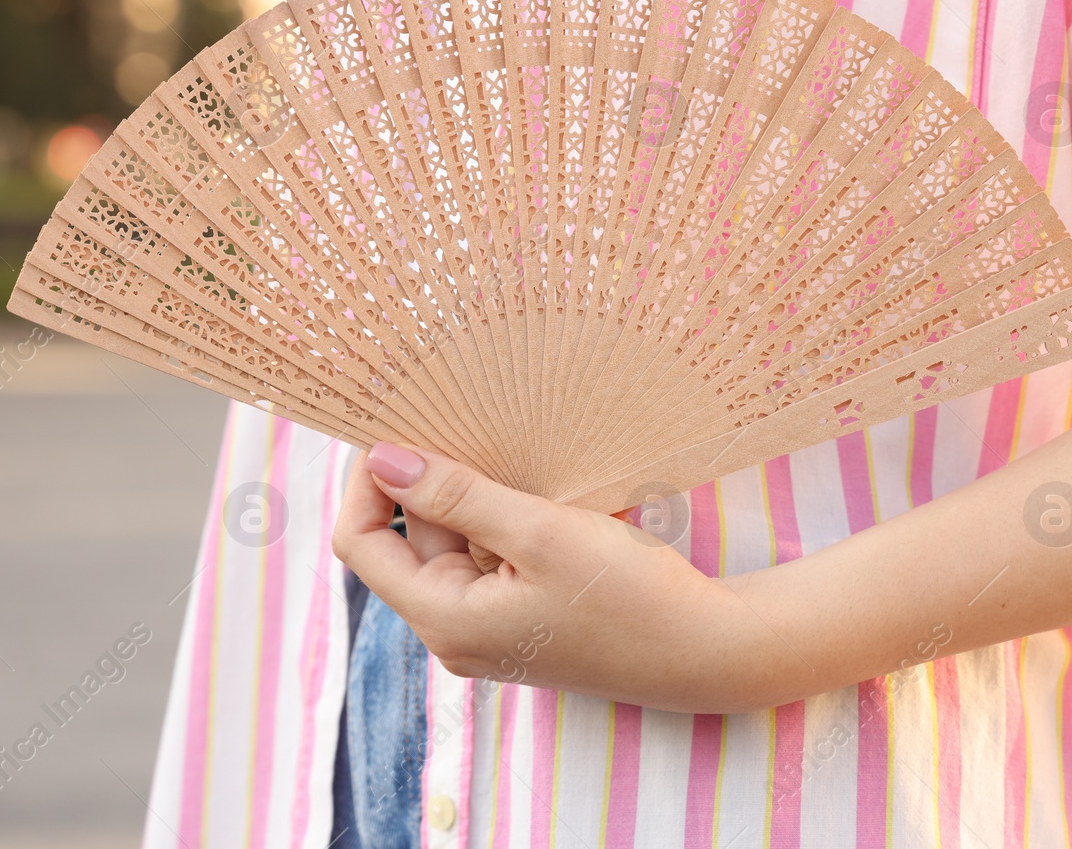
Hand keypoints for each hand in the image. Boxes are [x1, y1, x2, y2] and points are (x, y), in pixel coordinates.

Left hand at [331, 442, 779, 712]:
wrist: (711, 650)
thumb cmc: (630, 598)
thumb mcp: (539, 533)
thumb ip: (456, 495)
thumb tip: (383, 459)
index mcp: (445, 619)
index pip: (361, 544)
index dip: (366, 484)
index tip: (392, 430)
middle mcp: (456, 630)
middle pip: (408, 539)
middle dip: (428, 481)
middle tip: (459, 420)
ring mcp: (490, 625)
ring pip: (454, 541)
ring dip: (472, 495)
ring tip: (511, 451)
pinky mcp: (523, 616)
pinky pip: (491, 554)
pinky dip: (503, 516)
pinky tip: (538, 487)